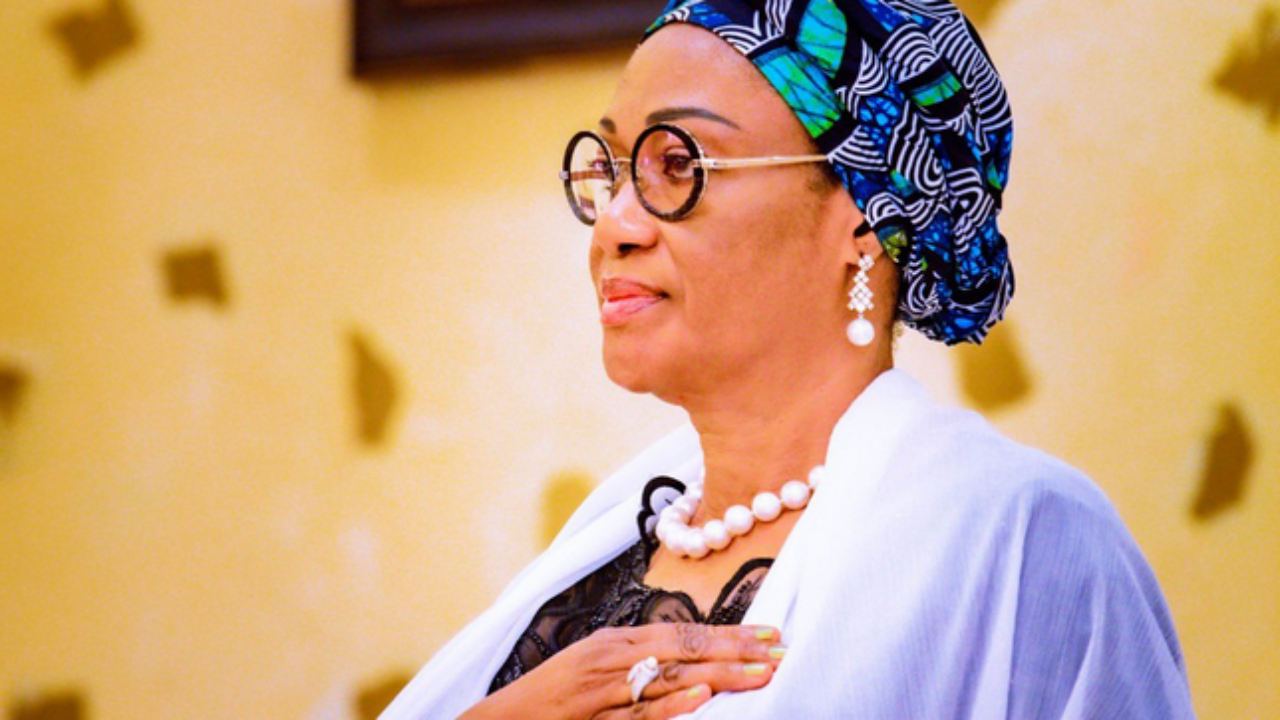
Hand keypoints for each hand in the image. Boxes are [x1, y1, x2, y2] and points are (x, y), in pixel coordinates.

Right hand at [462, 623, 785, 719]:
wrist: (503, 719)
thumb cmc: (552, 696)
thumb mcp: (596, 666)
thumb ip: (639, 658)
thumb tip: (688, 658)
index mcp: (617, 641)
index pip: (684, 632)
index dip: (730, 633)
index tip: (771, 635)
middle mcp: (612, 657)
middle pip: (684, 648)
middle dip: (736, 649)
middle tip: (780, 651)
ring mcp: (604, 689)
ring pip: (671, 677)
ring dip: (720, 674)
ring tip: (760, 672)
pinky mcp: (596, 719)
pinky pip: (639, 712)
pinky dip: (672, 702)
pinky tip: (702, 695)